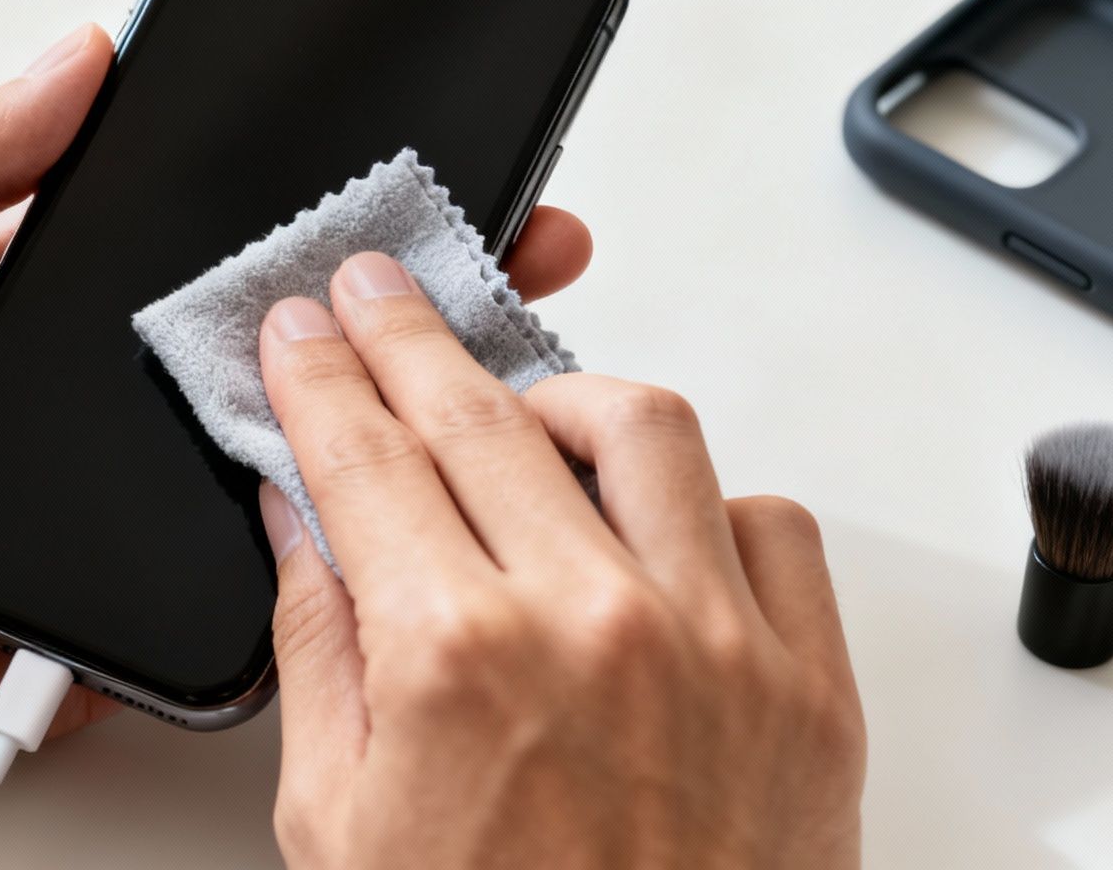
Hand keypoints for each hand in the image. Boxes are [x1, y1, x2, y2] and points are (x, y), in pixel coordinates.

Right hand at [256, 253, 865, 868]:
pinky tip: (651, 523)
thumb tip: (301, 524)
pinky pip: (768, 522)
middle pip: (482, 410)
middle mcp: (592, 624)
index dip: (320, 373)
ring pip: (646, 426)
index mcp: (453, 656)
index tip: (302, 331)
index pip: (364, 453)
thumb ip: (317, 649)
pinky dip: (704, 499)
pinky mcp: (811, 687)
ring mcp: (717, 645)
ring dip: (565, 393)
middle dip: (410, 335)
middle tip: (378, 295)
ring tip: (520, 404)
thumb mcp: (337, 826)